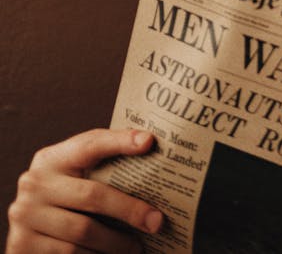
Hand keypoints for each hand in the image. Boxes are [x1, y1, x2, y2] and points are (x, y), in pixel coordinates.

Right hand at [7, 129, 162, 252]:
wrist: (26, 226)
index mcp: (51, 159)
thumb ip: (100, 164)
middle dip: (129, 210)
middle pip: (92, 196)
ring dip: (115, 243)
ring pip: (82, 233)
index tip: (149, 143)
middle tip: (156, 222)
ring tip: (136, 246)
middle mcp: (34, 184)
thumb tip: (148, 149)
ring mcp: (26, 216)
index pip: (89, 145)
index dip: (120, 142)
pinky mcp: (23, 246)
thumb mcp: (73, 175)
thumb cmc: (62, 197)